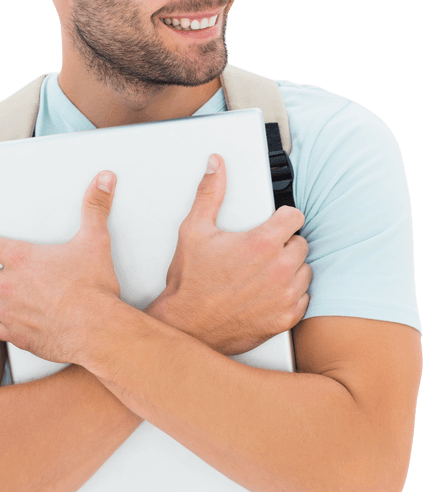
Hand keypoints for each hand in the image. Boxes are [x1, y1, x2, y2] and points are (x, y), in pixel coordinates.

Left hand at [0, 171, 121, 363]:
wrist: (98, 330)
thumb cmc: (94, 289)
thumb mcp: (96, 241)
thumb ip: (95, 208)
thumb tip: (104, 179)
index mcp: (21, 259)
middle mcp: (8, 286)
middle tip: (0, 272)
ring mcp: (9, 313)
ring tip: (4, 296)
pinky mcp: (16, 336)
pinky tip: (12, 320)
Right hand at [146, 154, 311, 354]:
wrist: (187, 325)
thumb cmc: (190, 283)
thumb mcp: (194, 231)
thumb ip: (210, 193)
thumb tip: (216, 165)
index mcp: (261, 244)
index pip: (295, 217)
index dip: (282, 218)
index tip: (273, 225)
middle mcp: (278, 270)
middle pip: (302, 243)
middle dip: (284, 244)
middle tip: (261, 252)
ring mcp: (284, 296)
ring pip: (305, 270)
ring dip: (290, 269)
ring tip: (264, 272)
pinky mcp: (286, 318)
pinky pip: (303, 297)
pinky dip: (290, 294)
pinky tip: (269, 292)